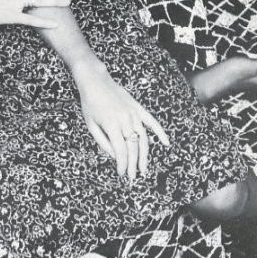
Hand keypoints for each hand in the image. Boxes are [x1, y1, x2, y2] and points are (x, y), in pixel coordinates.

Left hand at [75, 58, 169, 181]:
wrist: (96, 81)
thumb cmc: (90, 104)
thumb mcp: (91, 125)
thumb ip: (102, 141)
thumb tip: (114, 156)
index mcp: (111, 125)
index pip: (121, 151)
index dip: (123, 164)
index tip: (122, 174)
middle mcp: (125, 120)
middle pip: (133, 147)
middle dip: (133, 164)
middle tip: (133, 177)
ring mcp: (133, 114)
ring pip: (143, 138)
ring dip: (145, 155)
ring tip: (144, 168)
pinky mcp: (138, 108)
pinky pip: (152, 121)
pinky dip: (160, 132)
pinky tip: (166, 143)